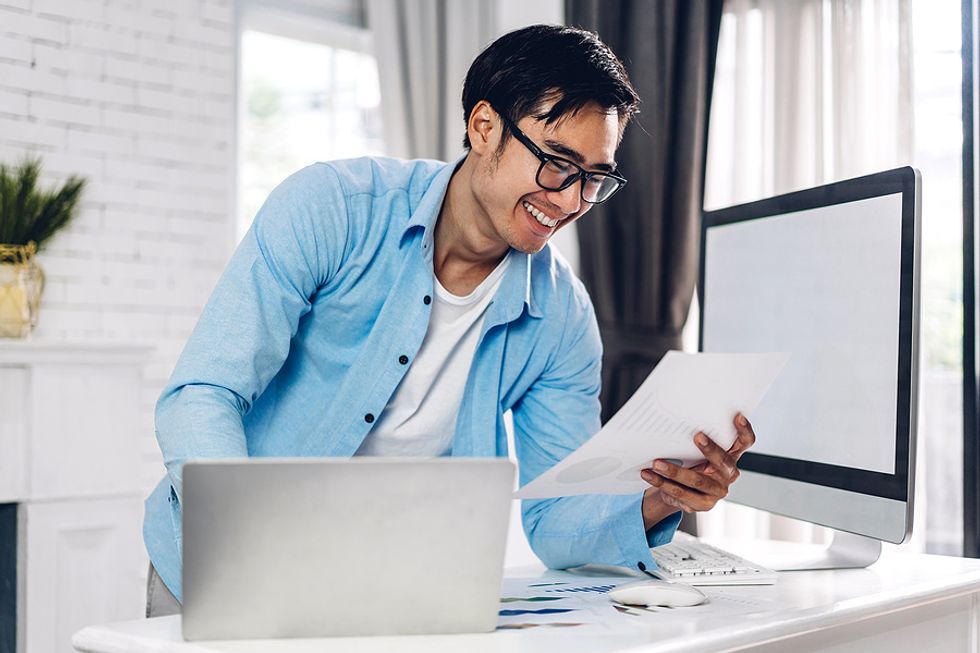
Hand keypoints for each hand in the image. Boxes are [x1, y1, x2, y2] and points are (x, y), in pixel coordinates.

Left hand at [640, 413, 755, 529]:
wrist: (680, 493)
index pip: (744, 442)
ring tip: (657, 463)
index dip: (744, 430)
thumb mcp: (696, 451)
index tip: (738, 417)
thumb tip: (675, 423)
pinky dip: (662, 483)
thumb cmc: (691, 464)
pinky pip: (681, 493)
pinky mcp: (703, 504)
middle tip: (697, 436)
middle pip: (723, 461)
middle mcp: (728, 474)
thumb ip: (695, 441)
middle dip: (710, 448)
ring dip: (674, 471)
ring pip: (697, 480)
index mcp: (731, 456)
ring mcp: (717, 491)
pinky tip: (649, 475)